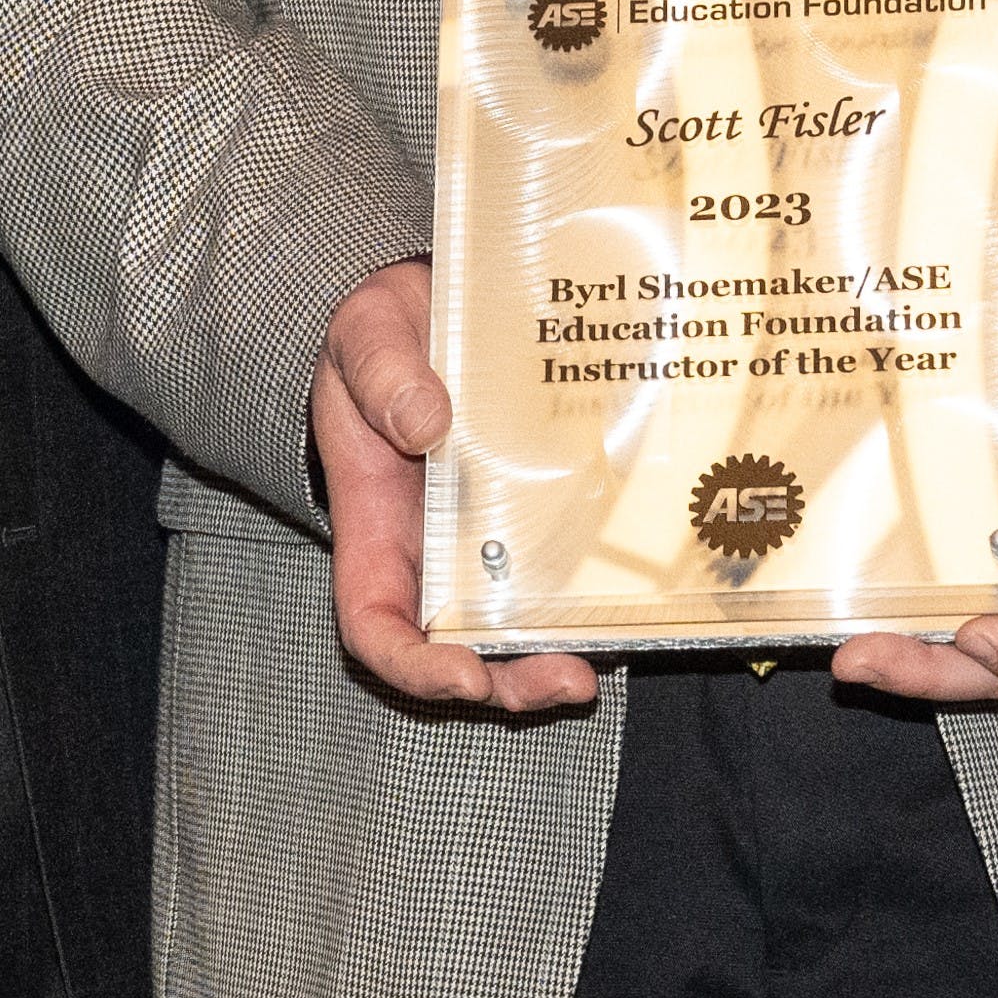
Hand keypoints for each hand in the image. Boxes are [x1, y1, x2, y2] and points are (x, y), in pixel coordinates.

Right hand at [317, 257, 597, 712]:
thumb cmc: (382, 336)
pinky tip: (628, 602)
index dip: (413, 666)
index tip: (461, 675)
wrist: (429, 313)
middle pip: (457, 651)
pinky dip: (589, 604)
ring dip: (552, 658)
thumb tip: (426, 424)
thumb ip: (384, 375)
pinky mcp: (536, 520)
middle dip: (507, 683)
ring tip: (600, 660)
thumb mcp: (368, 335)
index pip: (374, 624)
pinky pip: (559, 578)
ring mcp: (485, 545)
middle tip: (563, 679)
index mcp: (374, 526)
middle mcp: (428, 554)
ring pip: (514, 630)